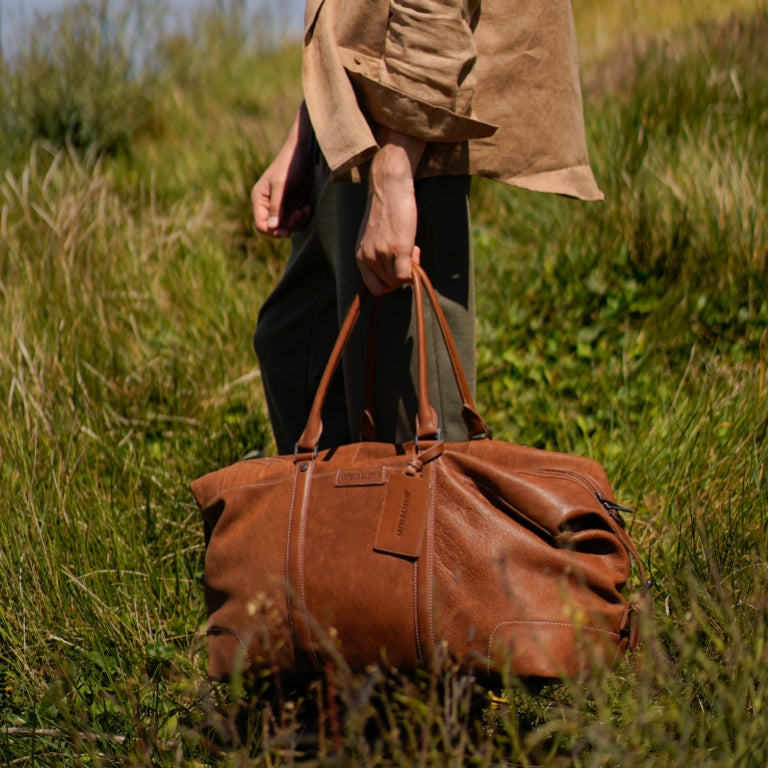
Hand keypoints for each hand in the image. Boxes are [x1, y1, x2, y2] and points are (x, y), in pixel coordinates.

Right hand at [252, 103, 313, 236]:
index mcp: (259, 198)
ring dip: (297, 221)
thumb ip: (276, 206)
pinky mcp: (293, 203)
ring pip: (287, 225)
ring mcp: (281, 204)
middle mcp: (268, 203)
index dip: (272, 231)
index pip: (261, 224)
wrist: (304, 151)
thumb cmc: (290, 164)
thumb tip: (272, 227)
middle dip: (289, 224)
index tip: (287, 232)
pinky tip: (308, 207)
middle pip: (276, 227)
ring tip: (305, 209)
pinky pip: (296, 218)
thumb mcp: (281, 185)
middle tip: (299, 213)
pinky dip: (302, 216)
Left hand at [356, 129, 425, 294]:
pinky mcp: (397, 248)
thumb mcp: (374, 237)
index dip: (389, 283)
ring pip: (398, 281)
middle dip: (401, 275)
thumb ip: (378, 256)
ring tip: (411, 246)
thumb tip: (395, 274)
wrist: (389, 186)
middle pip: (389, 286)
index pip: (374, 288)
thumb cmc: (386, 210)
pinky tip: (415, 248)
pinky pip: (407, 275)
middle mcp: (368, 258)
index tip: (397, 268)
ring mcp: (382, 254)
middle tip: (408, 254)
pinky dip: (415, 268)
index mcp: (360, 257)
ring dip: (409, 268)